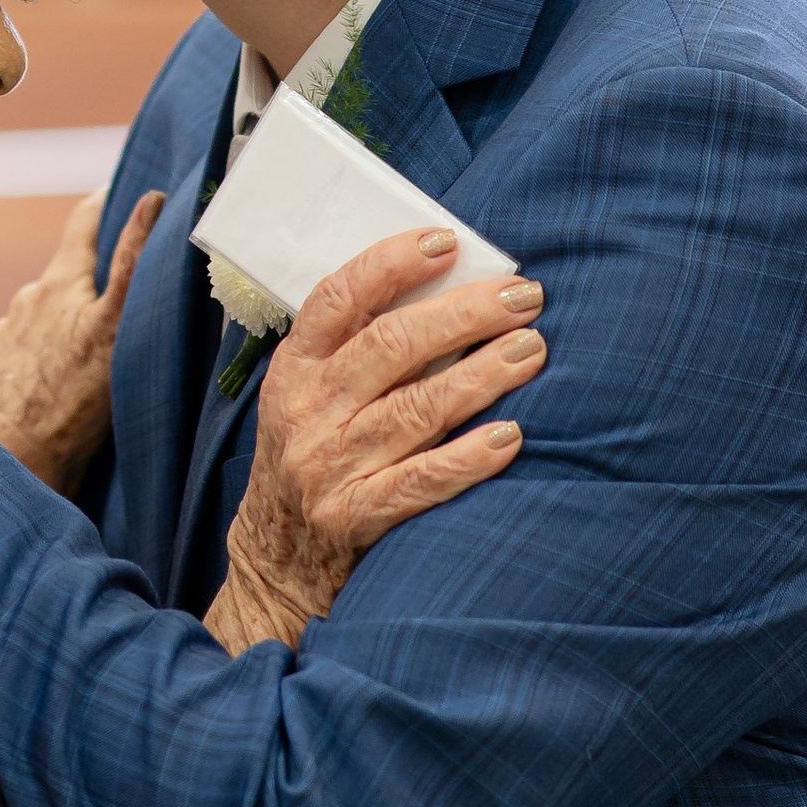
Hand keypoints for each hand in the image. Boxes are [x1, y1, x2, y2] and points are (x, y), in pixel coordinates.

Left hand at [0, 186, 164, 490]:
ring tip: (71, 377)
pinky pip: (6, 361)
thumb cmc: (76, 402)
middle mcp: (24, 300)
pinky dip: (24, 371)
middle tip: (106, 320)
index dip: (104, 205)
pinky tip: (38, 399)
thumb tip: (151, 200)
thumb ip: (133, 263)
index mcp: (60, 284)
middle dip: (80, 292)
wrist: (12, 461)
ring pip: (32, 326)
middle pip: (60, 283)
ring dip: (50, 337)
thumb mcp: (118, 330)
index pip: (84, 225)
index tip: (120, 192)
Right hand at [207, 228, 543, 652]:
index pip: (337, 299)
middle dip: (464, 314)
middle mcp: (306, 413)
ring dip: (482, 375)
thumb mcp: (309, 397)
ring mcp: (328, 468)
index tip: (448, 242)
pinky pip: (420, 482)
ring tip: (533, 351)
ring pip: (414, 409)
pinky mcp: (353, 519)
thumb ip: (357, 352)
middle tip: (523, 297)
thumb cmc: (310, 459)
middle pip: (390, 346)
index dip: (391, 264)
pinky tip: (511, 436)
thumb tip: (447, 293)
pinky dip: (468, 458)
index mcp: (293, 370)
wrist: (274, 564)